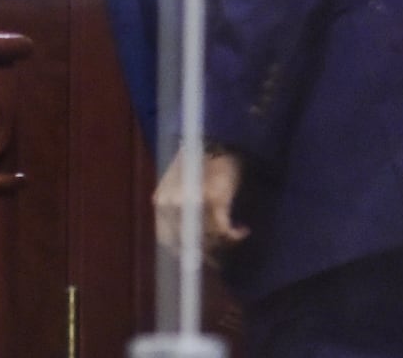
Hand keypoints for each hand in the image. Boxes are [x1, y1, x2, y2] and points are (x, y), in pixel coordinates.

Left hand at [153, 145, 249, 265]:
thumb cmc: (197, 167)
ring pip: (207, 237)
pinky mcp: (215, 199)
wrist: (216, 143)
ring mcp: (192, 202)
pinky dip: (235, 235)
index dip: (181, 253)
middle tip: (219, 257)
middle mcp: (171, 203)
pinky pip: (224, 230)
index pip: (165, 239)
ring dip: (222, 242)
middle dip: (204, 251)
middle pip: (187, 242)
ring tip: (232, 238)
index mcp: (160, 201)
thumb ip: (177, 215)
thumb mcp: (178, 190)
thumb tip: (184, 249)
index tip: (196, 260)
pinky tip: (242, 231)